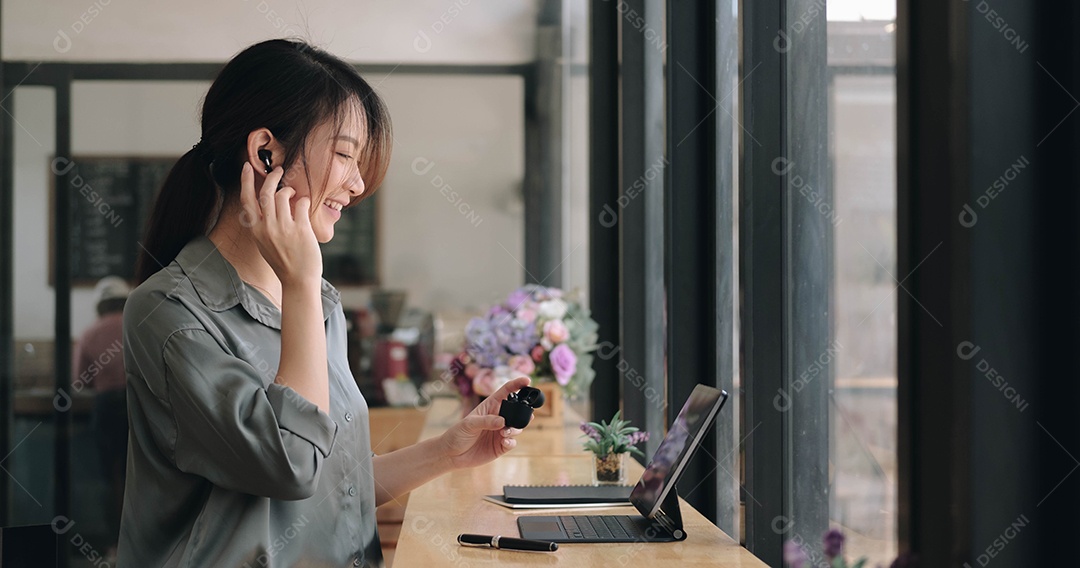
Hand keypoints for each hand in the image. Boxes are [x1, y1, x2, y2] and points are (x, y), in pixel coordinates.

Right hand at [238, 162, 322, 287]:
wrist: (298, 280)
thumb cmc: (283, 261)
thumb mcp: (264, 243)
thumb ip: (263, 224)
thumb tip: (267, 203)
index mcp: (256, 231)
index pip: (246, 200)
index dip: (246, 181)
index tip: (247, 167)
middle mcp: (267, 228)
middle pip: (266, 193)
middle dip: (272, 177)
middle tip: (278, 170)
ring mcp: (284, 228)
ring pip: (283, 195)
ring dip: (289, 189)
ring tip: (293, 193)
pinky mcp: (301, 229)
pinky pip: (301, 204)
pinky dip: (303, 200)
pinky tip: (304, 203)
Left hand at [437, 376, 530, 469]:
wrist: (452, 454)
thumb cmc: (457, 434)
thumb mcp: (469, 424)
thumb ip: (486, 421)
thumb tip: (503, 421)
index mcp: (490, 406)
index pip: (506, 391)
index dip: (517, 384)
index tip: (527, 381)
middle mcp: (498, 417)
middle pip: (517, 410)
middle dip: (524, 412)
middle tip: (527, 415)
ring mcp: (500, 432)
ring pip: (517, 427)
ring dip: (515, 429)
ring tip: (504, 433)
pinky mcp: (501, 446)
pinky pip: (512, 442)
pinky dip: (511, 441)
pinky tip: (505, 442)